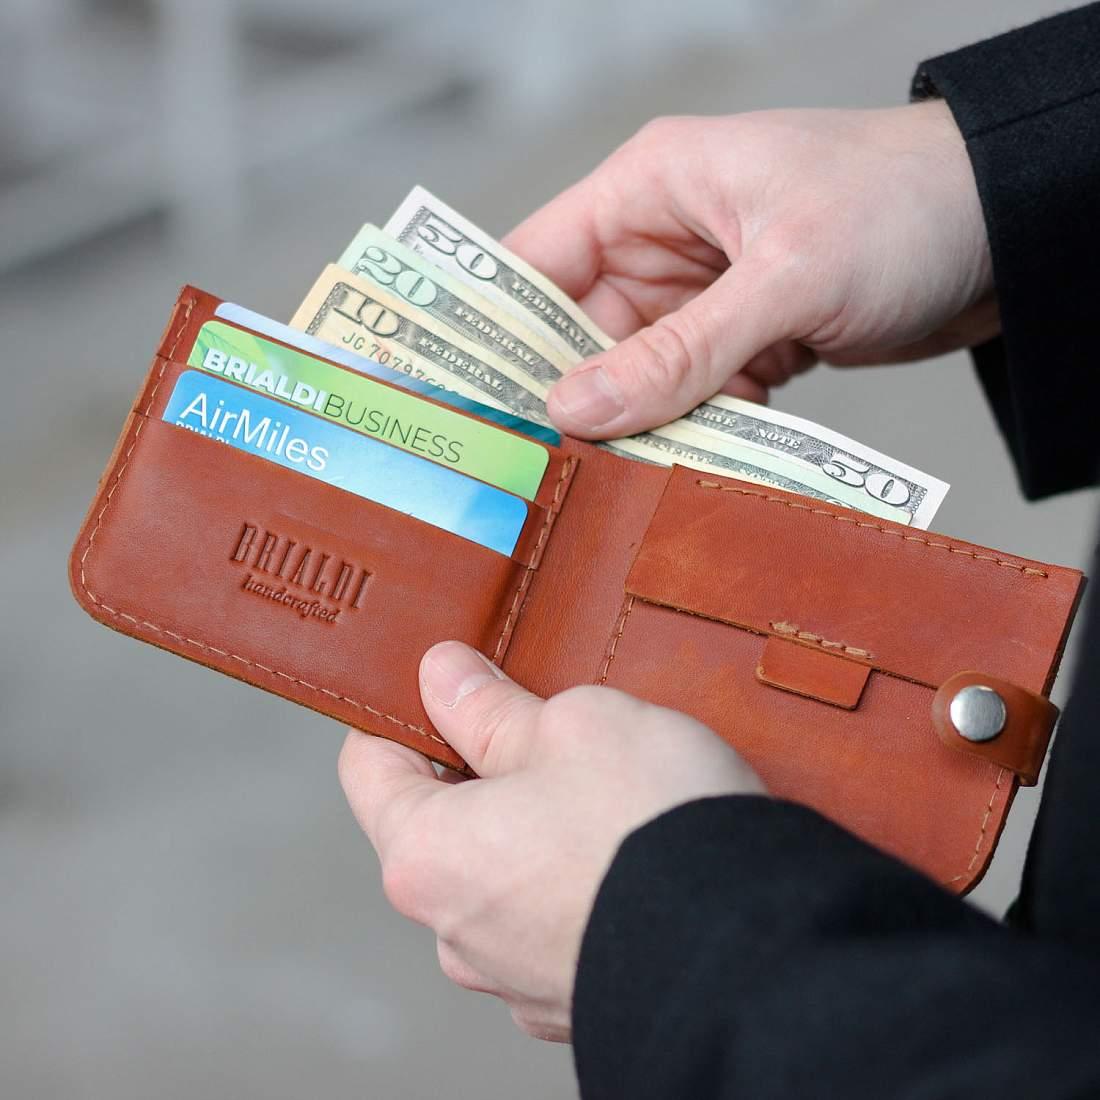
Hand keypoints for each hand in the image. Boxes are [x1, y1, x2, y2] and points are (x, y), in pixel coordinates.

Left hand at [339, 641, 762, 1040]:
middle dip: (482, 772)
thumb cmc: (650, 823)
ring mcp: (512, 976)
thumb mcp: (571, 724)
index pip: (368, 769)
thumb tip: (441, 675)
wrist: (753, 948)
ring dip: (532, 832)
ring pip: (499, 878)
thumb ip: (490, 704)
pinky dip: (572, 885)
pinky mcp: (569, 1001)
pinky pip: (549, 923)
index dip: (400, 714)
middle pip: (438, 826)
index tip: (441, 688)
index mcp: (428, 854)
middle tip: (546, 731)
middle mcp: (454, 930)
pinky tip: (627, 854)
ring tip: (603, 795)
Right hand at [505, 101, 995, 436]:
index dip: (491, 333)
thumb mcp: (785, 275)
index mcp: (649, 191)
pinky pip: (691, 397)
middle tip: (544, 470)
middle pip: (579, 336)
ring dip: (638, 427)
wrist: (1007, 231)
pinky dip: (692, 431)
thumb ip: (680, 350)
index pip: (534, 262)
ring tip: (619, 479)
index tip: (461, 404)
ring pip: (636, 377)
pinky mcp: (744, 341)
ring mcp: (704, 299)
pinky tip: (691, 464)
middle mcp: (664, 244)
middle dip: (571, 401)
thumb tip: (577, 409)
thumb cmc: (902, 207)